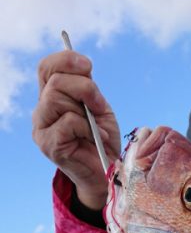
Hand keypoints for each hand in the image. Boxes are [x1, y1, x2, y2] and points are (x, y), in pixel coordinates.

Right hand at [32, 50, 121, 208]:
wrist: (106, 172)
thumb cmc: (102, 139)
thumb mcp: (98, 107)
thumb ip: (87, 88)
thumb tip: (83, 69)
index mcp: (51, 98)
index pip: (46, 68)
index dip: (66, 60)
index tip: (88, 66)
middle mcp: (41, 111)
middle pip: (54, 81)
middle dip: (85, 88)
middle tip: (100, 106)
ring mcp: (42, 128)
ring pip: (56, 98)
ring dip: (85, 108)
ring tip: (98, 125)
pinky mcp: (48, 144)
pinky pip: (67, 122)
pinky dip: (87, 127)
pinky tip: (95, 137)